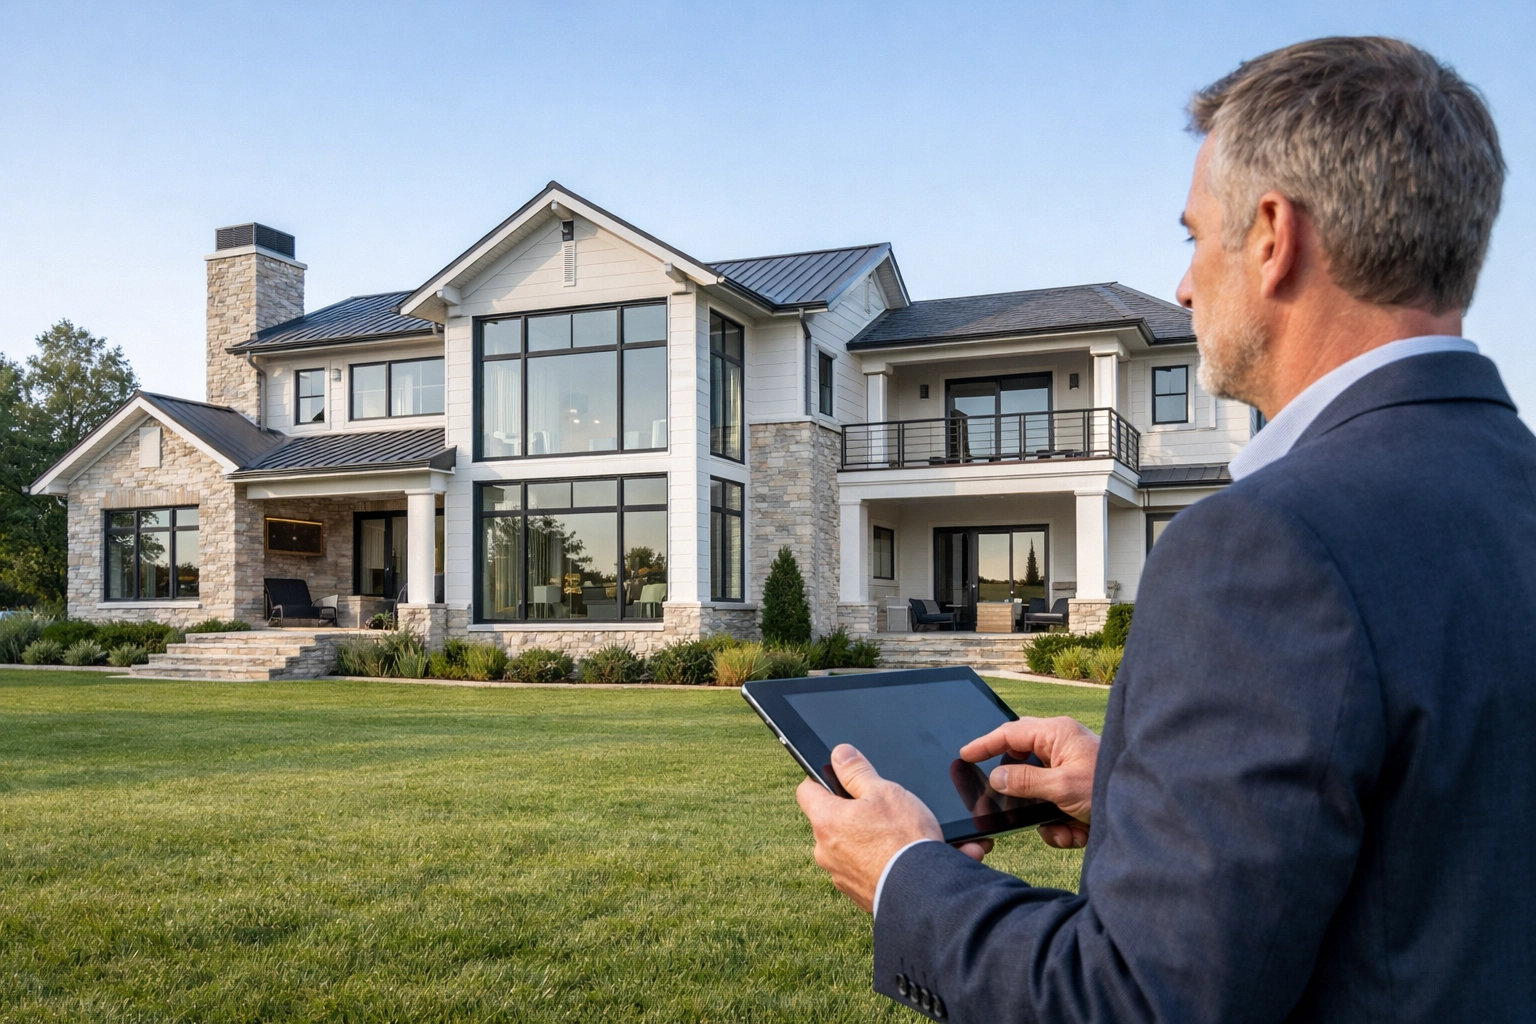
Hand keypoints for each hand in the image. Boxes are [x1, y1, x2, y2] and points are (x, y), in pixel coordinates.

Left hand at [796, 743, 955, 912]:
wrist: (923, 891)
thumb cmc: (904, 839)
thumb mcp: (884, 791)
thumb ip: (857, 771)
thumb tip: (839, 754)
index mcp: (826, 820)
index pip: (806, 790)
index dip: (822, 779)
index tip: (840, 778)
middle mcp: (824, 850)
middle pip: (828, 820)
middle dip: (848, 813)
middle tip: (878, 810)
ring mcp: (838, 875)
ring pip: (843, 847)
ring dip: (860, 840)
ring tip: (891, 838)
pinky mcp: (855, 894)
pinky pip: (858, 870)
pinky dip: (871, 863)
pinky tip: (894, 859)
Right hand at [960, 717, 1099, 849]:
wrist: (1149, 811)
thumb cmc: (1108, 788)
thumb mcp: (1061, 787)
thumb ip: (1024, 780)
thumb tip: (996, 776)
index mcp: (1056, 735)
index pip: (1010, 733)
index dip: (984, 744)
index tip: (964, 755)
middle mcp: (1062, 748)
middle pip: (1023, 766)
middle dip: (1022, 795)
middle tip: (1009, 807)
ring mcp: (1070, 771)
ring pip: (1038, 794)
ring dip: (1047, 819)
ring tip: (1066, 829)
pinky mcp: (1077, 792)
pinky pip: (1055, 808)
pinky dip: (1062, 826)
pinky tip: (1080, 834)